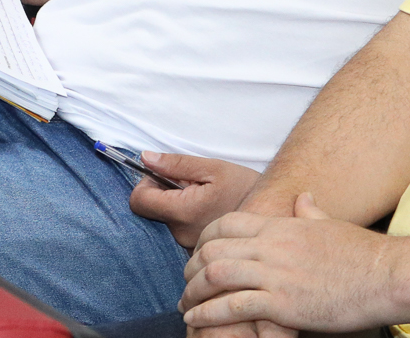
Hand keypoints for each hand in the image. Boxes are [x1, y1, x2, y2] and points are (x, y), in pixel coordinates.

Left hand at [129, 151, 264, 247]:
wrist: (271, 212)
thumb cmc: (243, 187)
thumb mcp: (212, 168)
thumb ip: (176, 164)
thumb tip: (145, 158)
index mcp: (184, 211)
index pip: (139, 201)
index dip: (145, 184)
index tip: (163, 176)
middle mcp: (182, 234)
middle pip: (150, 211)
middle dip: (164, 193)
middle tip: (192, 186)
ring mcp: (187, 246)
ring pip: (164, 220)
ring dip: (176, 205)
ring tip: (203, 199)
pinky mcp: (193, 251)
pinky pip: (176, 230)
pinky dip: (184, 218)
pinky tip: (204, 212)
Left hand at [181, 194, 393, 333]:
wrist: (387, 276)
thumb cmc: (362, 255)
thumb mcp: (331, 225)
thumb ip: (310, 212)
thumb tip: (302, 198)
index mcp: (283, 226)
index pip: (228, 223)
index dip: (205, 238)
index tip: (198, 254)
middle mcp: (273, 246)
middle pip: (214, 248)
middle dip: (192, 267)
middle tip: (186, 282)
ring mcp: (276, 274)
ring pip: (217, 275)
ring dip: (193, 291)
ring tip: (185, 305)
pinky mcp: (282, 303)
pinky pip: (233, 307)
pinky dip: (208, 314)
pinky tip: (197, 321)